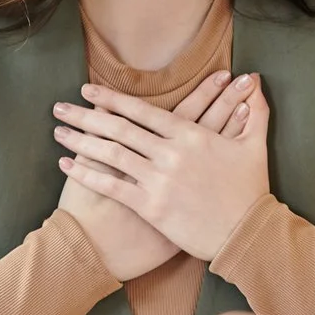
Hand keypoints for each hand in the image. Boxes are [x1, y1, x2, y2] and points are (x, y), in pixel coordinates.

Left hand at [53, 75, 271, 260]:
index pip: (143, 111)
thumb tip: (256, 80)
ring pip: (111, 154)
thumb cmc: (251, 191)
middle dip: (86, 116)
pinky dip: (88, 175)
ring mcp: (158, 181)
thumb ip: (254, 110)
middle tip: (60, 107)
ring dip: (81, 141)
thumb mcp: (255, 146)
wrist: (247, 234)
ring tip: (58, 131)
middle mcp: (170, 154)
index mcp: (191, 136)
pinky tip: (68, 165)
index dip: (113, 99)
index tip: (89, 91)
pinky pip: (112, 187)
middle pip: (119, 129)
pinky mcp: (151, 208)